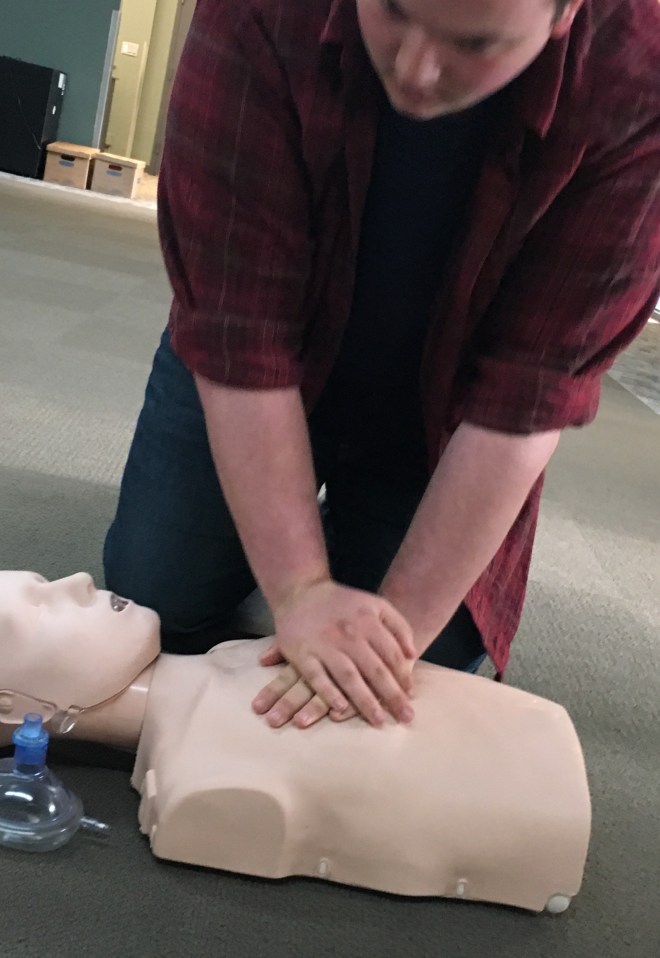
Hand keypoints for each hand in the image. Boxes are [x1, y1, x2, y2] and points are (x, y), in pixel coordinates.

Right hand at [251, 579, 415, 727]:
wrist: (301, 591)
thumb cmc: (343, 603)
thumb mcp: (375, 604)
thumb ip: (398, 625)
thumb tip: (412, 655)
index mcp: (368, 620)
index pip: (391, 654)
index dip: (403, 676)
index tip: (411, 695)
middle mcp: (348, 633)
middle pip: (374, 670)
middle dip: (392, 696)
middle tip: (405, 717)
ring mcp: (325, 644)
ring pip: (349, 677)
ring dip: (364, 701)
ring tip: (378, 720)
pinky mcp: (303, 653)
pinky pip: (317, 677)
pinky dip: (329, 693)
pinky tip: (341, 710)